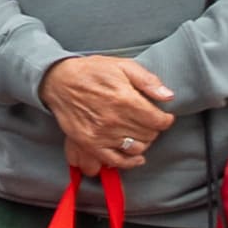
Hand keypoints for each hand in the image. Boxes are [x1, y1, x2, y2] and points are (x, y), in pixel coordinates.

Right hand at [40, 53, 175, 172]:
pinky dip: (130, 162)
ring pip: (136, 148)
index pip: (158, 120)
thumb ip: (148, 81)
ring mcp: (101, 135)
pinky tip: (138, 157)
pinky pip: (116, 160)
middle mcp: (114, 120)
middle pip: (149, 135)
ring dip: (143, 142)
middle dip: (154, 129)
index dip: (166, 119)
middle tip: (150, 121)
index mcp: (125, 99)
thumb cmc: (92, 71)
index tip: (165, 116)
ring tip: (140, 133)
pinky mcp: (90, 144)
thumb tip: (168, 96)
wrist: (59, 81)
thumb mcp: (122, 66)